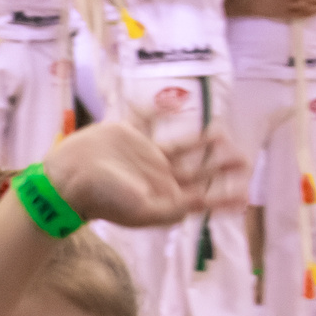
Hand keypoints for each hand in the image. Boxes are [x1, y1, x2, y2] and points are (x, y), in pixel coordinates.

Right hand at [41, 119, 248, 228]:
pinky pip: (151, 123)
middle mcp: (160, 177)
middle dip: (222, 167)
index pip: (202, 197)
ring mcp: (147, 157)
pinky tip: (173, 105)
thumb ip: (169, 208)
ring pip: (183, 149)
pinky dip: (161, 113)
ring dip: (203, 143)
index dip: (224, 196)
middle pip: (199, 172)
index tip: (246, 193)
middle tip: (246, 159)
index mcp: (165, 198)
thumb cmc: (104, 198)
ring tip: (223, 133)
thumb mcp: (140, 209)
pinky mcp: (131, 138)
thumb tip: (194, 206)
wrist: (69, 180)